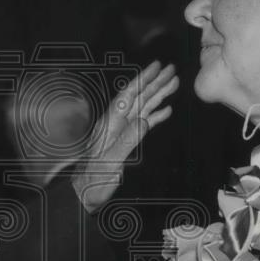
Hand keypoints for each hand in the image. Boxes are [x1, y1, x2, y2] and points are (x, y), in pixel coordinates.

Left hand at [71, 61, 178, 212]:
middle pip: (138, 97)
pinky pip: (144, 123)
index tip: (157, 66)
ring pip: (143, 107)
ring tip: (174, 83)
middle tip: (173, 69)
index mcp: (110, 124)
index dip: (143, 78)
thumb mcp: (110, 162)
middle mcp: (115, 123)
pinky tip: (167, 110)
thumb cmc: (93, 181)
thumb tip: (145, 121)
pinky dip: (156, 115)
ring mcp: (121, 131)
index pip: (128, 95)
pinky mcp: (126, 141)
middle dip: (155, 81)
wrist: (84, 194)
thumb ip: (127, 141)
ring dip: (158, 94)